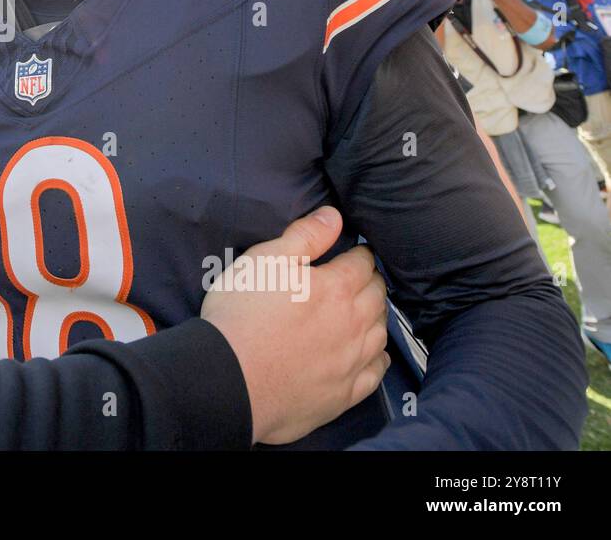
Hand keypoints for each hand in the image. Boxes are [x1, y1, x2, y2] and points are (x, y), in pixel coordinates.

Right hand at [200, 207, 389, 444]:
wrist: (230, 380)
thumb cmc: (242, 316)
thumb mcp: (265, 261)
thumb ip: (304, 236)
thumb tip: (334, 217)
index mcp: (338, 288)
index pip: (363, 262)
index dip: (358, 253)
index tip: (352, 252)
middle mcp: (354, 323)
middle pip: (377, 295)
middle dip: (370, 282)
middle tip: (356, 278)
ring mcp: (352, 361)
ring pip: (381, 332)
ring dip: (375, 316)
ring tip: (362, 310)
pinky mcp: (345, 393)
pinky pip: (376, 371)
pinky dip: (377, 358)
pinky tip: (369, 354)